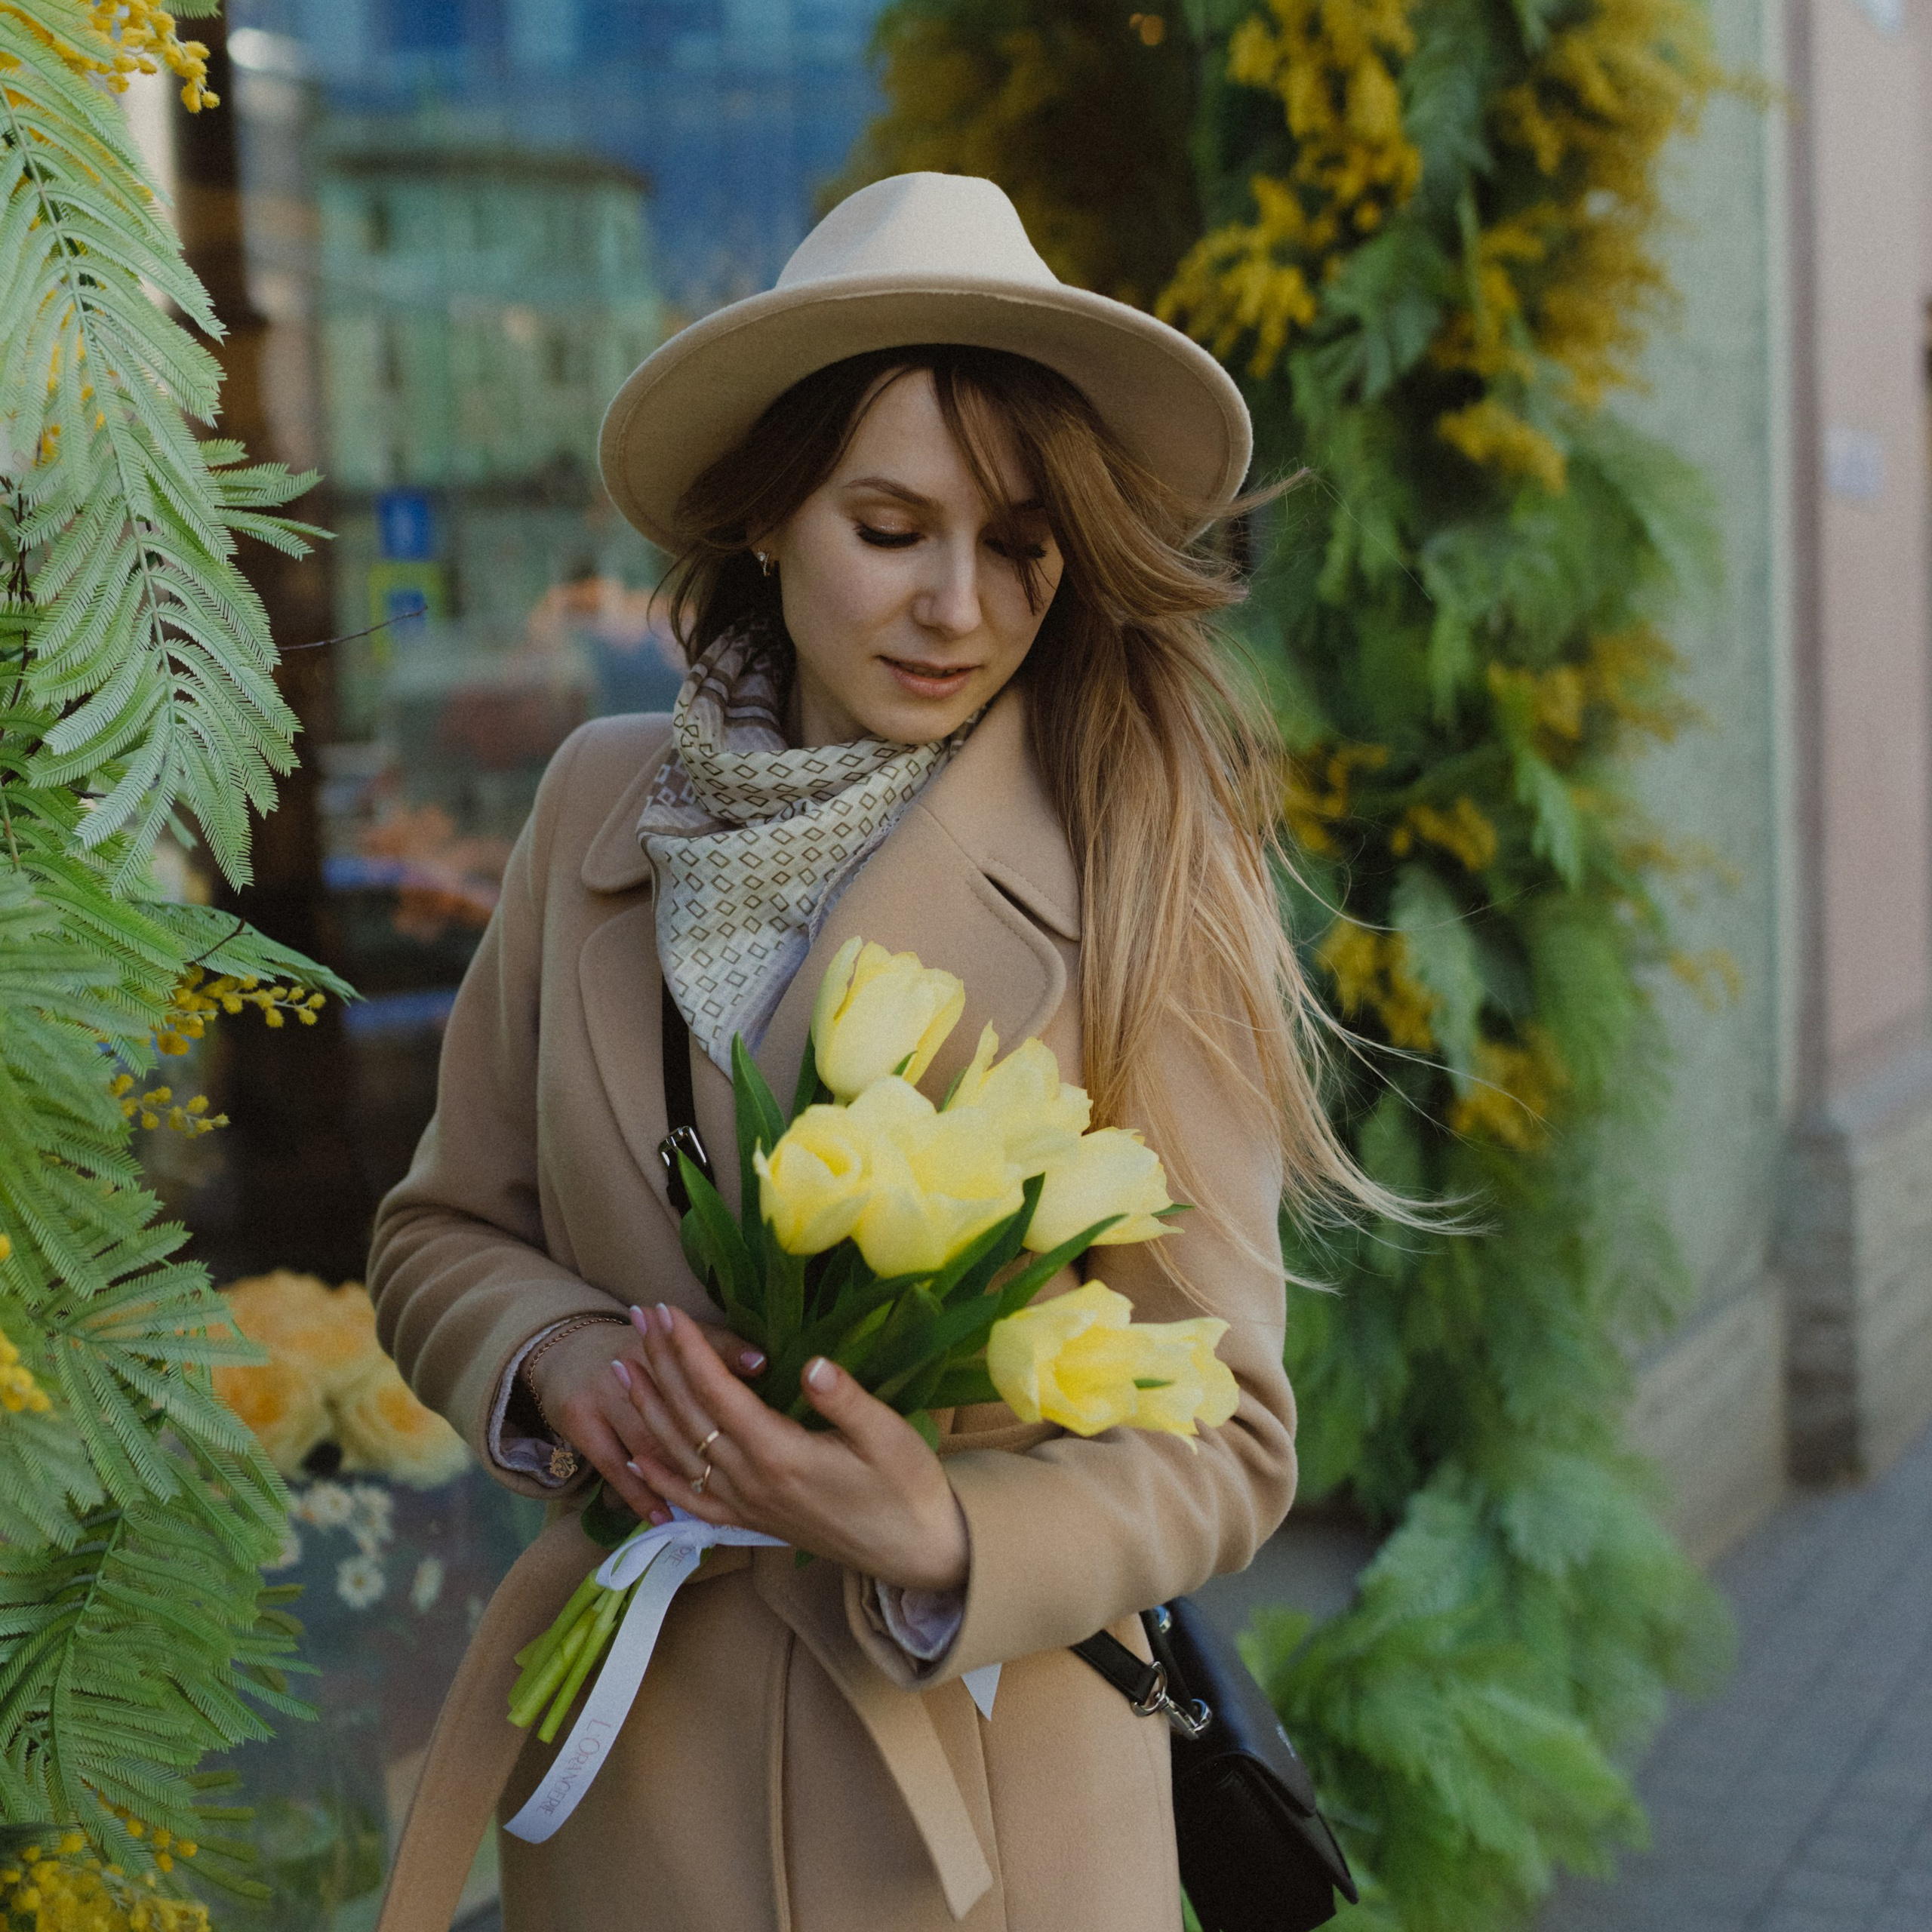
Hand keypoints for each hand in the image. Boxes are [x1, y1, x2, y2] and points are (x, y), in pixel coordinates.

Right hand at [525, 1310, 767, 1525]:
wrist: (567, 1351)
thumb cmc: (636, 1350)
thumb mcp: (672, 1337)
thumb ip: (719, 1347)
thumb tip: (760, 1364)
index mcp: (657, 1337)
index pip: (697, 1349)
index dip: (728, 1359)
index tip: (761, 1371)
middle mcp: (628, 1361)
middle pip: (673, 1400)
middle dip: (708, 1434)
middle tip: (747, 1460)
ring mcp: (602, 1394)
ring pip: (648, 1439)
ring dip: (679, 1472)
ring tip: (716, 1501)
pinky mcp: (582, 1422)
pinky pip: (614, 1467)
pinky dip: (640, 1493)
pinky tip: (662, 1516)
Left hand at [620, 1301, 970, 1594]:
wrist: (915, 1552)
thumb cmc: (907, 1487)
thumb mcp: (889, 1436)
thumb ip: (846, 1401)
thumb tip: (811, 1364)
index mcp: (781, 1455)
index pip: (718, 1393)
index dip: (689, 1350)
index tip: (667, 1312)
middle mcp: (751, 1481)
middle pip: (689, 1416)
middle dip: (660, 1363)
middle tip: (638, 1317)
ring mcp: (746, 1505)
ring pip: (679, 1454)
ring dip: (647, 1408)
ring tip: (624, 1366)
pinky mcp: (750, 1522)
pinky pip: (689, 1500)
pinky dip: (656, 1477)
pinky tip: (633, 1458)